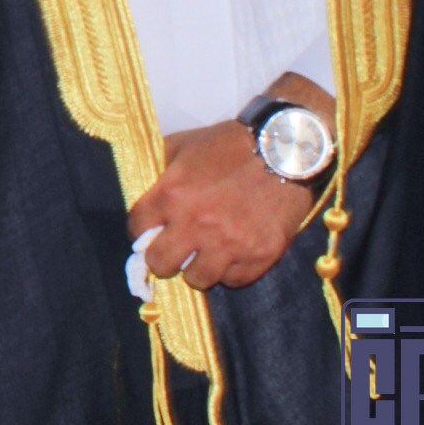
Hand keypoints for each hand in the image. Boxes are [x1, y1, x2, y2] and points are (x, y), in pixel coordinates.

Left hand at [126, 75, 328, 291]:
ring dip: (198, 267)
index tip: (150, 231)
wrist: (286, 150)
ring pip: (198, 280)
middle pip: (160, 264)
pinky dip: (231, 270)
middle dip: (162, 258)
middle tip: (173, 250)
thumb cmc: (230, 144)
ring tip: (205, 252)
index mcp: (172, 195)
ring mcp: (230, 243)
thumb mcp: (183, 145)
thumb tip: (140, 188)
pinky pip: (234, 280)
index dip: (141, 230)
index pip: (137, 229)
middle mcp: (197, 224)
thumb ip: (157, 168)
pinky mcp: (260, 255)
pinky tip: (233, 253)